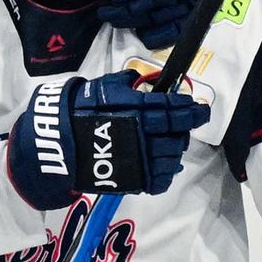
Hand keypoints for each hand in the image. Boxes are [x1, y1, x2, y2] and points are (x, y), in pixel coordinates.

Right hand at [10, 72, 210, 210]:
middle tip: (182, 126)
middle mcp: (145, 136)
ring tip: (170, 145)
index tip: (201, 109)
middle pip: (178, 135)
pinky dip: (166, 172)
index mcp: (140, 111)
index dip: (193, 110)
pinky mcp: (135, 180)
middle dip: (184, 130)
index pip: (176, 110)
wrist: (60, 143)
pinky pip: (161, 180)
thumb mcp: (104, 87)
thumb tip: (142, 81)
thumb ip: (127, 84)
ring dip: (175, 150)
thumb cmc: (81, 111)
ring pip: (173, 158)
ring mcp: (141, 161)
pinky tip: (163, 165)